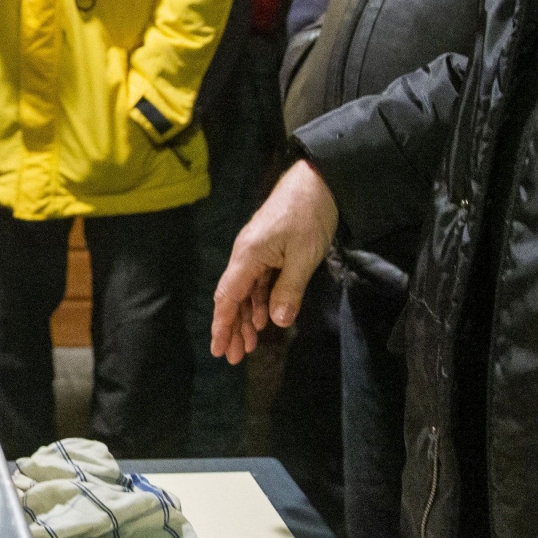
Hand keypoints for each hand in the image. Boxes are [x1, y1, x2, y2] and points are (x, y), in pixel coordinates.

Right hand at [209, 160, 338, 363]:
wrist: (318, 180)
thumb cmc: (309, 215)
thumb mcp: (303, 257)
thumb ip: (288, 290)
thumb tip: (275, 322)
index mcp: (248, 256)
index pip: (228, 297)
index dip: (222, 324)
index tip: (219, 348)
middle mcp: (245, 255)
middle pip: (233, 297)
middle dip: (232, 328)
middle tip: (235, 357)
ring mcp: (256, 252)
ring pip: (245, 291)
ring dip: (246, 317)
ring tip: (250, 344)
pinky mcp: (268, 249)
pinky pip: (258, 281)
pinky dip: (259, 301)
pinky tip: (264, 317)